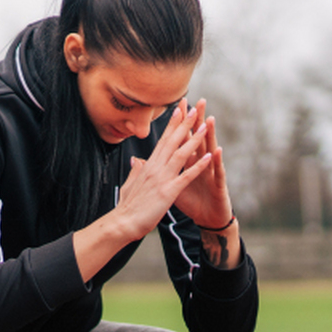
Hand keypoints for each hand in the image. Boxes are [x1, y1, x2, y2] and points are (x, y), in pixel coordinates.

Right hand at [72, 101, 216, 280]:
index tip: (179, 110)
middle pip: (172, 141)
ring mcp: (161, 179)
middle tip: (194, 108)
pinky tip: (209, 157)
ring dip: (194, 139)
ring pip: (181, 154)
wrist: (122, 223)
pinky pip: (186, 176)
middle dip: (184, 124)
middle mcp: (155, 168)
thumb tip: (136, 159)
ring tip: (205, 126)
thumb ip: (135, 170)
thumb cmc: (126, 207)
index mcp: (147, 166)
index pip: (162, 141)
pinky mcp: (168, 192)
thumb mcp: (129, 184)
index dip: (171, 125)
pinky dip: (198, 166)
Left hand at [172, 99, 240, 268]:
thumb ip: (161, 172)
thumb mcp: (172, 186)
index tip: (176, 106)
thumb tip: (146, 161)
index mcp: (188, 164)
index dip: (179, 125)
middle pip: (198, 139)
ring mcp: (211, 173)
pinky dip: (216, 162)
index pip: (183, 140)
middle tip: (197, 101)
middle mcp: (201, 164)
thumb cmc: (193, 202)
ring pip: (210, 151)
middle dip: (197, 121)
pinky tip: (217, 150)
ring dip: (210, 136)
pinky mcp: (218, 185)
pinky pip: (217, 172)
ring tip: (209, 119)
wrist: (208, 220)